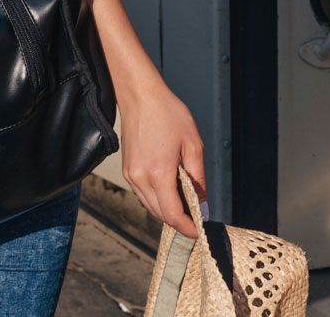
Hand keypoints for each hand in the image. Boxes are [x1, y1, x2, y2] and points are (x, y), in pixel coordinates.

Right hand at [118, 76, 206, 238]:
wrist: (140, 97)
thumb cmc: (168, 114)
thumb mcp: (193, 144)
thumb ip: (198, 177)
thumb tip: (202, 203)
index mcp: (159, 173)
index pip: (172, 214)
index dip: (187, 227)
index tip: (199, 232)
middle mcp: (140, 179)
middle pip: (160, 214)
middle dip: (179, 221)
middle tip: (197, 220)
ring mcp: (130, 176)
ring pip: (150, 206)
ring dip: (168, 211)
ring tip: (186, 206)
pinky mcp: (127, 171)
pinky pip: (143, 194)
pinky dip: (157, 199)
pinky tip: (170, 190)